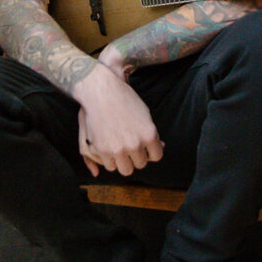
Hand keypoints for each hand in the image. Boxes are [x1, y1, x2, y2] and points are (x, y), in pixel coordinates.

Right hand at [76, 61, 162, 177]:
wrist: (101, 92)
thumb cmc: (124, 100)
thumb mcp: (145, 114)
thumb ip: (152, 133)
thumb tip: (161, 146)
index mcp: (149, 135)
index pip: (157, 156)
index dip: (150, 151)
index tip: (144, 146)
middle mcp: (135, 144)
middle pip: (141, 164)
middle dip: (136, 157)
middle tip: (129, 146)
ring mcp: (118, 148)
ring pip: (126, 169)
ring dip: (124, 162)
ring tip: (120, 149)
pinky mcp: (102, 150)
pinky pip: (110, 166)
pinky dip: (110, 160)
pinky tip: (109, 148)